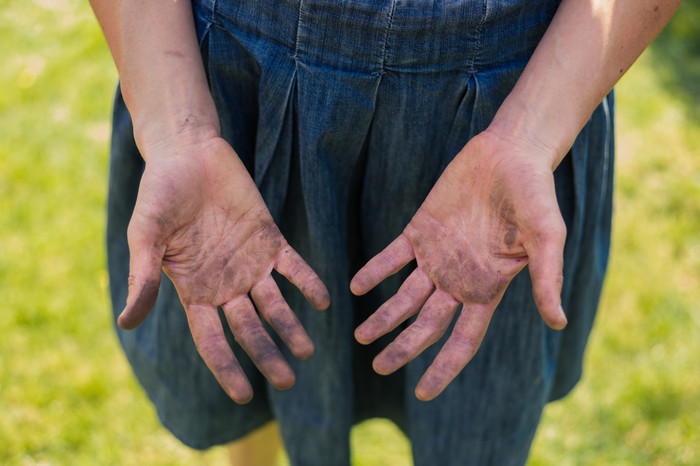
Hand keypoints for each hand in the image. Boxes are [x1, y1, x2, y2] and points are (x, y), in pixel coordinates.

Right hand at [119, 130, 329, 403]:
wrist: (189, 154)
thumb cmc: (160, 194)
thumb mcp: (145, 235)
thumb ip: (142, 276)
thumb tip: (126, 322)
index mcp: (195, 291)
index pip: (213, 340)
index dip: (227, 368)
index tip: (243, 396)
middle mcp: (226, 285)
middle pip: (250, 330)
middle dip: (267, 355)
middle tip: (288, 380)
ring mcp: (251, 264)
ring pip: (275, 304)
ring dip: (291, 326)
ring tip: (307, 349)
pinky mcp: (270, 239)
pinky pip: (294, 266)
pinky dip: (308, 282)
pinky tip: (324, 301)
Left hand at [351, 131, 567, 400]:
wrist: (510, 153)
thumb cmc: (534, 195)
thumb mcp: (546, 238)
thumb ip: (546, 278)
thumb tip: (558, 322)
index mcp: (486, 289)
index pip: (462, 340)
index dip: (444, 367)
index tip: (423, 394)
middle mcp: (458, 279)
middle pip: (426, 325)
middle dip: (403, 347)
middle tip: (377, 366)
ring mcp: (436, 256)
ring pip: (404, 295)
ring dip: (383, 315)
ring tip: (360, 335)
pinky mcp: (420, 229)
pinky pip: (392, 256)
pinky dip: (375, 270)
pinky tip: (356, 286)